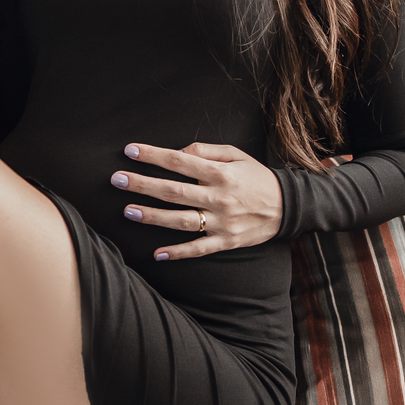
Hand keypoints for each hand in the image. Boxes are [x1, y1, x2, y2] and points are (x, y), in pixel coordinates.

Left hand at [110, 141, 282, 261]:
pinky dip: (178, 252)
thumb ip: (206, 151)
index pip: (180, 162)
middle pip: (174, 191)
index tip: (130, 151)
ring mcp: (221, 222)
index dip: (153, 155)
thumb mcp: (236, 155)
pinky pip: (198, 249)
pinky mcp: (226, 241)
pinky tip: (157, 253)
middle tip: (117, 179)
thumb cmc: (256, 177)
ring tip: (128, 211)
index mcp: (220, 173)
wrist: (286, 206)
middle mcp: (218, 197)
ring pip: (181, 220)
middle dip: (142, 185)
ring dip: (152, 216)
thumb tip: (177, 152)